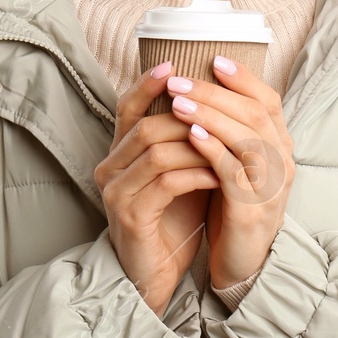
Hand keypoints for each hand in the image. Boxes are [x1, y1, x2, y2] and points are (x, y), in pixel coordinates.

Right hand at [95, 60, 219, 317]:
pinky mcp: (130, 217)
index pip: (127, 108)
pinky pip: (165, 183)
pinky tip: (218, 173)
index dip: (147, 85)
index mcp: (121, 154)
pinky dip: (195, 173)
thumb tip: (216, 100)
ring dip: (196, 144)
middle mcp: (110, 168)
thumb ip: (188, 140)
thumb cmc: (173, 218)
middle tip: (222, 112)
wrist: (156, 273)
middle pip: (146, 126)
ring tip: (227, 144)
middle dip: (188, 116)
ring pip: (156, 151)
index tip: (173, 64)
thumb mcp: (182, 171)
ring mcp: (116, 193)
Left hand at [166, 54, 294, 289]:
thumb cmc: (236, 209)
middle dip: (215, 93)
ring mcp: (271, 187)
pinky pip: (233, 172)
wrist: (244, 264)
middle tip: (180, 80)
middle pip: (255, 114)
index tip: (214, 60)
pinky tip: (190, 135)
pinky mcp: (252, 210)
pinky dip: (212, 149)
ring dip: (209, 116)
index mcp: (281, 148)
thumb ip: (233, 134)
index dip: (243, 78)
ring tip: (177, 102)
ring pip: (246, 138)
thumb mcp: (241, 166)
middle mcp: (283, 163)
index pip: (269, 102)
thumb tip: (205, 91)